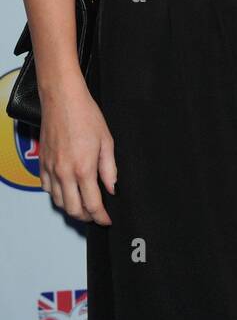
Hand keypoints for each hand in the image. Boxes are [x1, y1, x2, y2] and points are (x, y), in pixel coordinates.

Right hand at [39, 76, 115, 224]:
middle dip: (86, 216)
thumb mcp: (106, 141)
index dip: (101, 216)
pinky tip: (67, 190)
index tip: (106, 220)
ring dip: (71, 207)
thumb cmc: (85, 115)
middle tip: (96, 214)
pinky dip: (57, 195)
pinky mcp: (42, 163)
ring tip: (83, 204)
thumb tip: (112, 188)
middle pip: (73, 209)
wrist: (63, 100)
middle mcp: (64, 172)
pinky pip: (47, 188)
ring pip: (58, 202)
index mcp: (83, 168)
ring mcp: (51, 169)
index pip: (92, 204)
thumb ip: (109, 169)